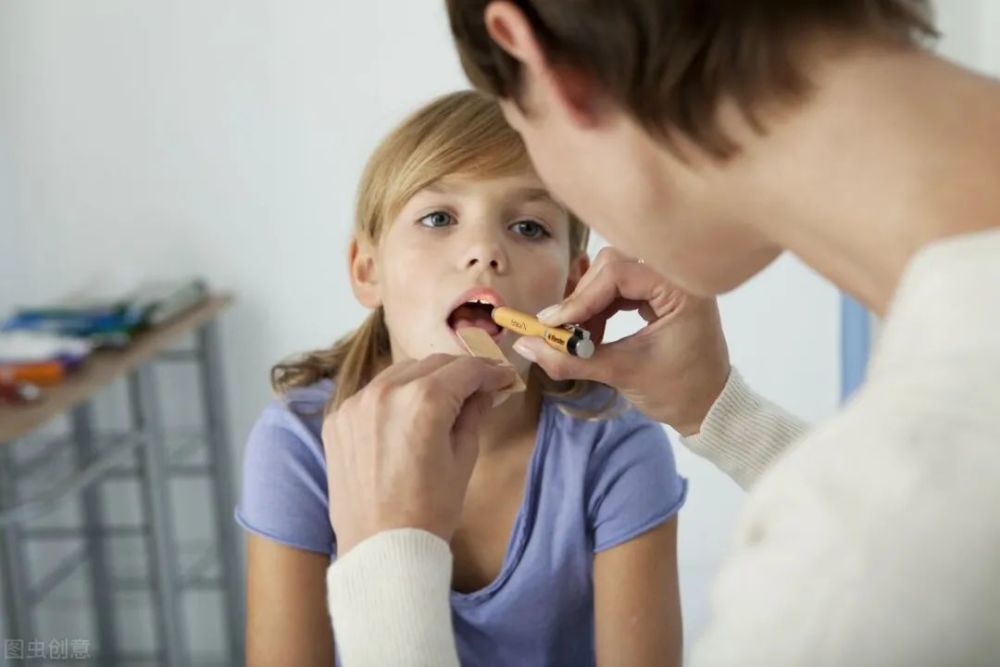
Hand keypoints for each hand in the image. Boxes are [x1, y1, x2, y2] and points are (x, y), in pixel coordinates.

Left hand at [322, 354, 515, 554]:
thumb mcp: (464, 459)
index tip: (502, 378)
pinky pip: (371, 395)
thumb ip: (473, 414)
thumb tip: (481, 391)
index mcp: (424, 400)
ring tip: (440, 402)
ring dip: (423, 381)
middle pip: (431, 364)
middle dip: (458, 373)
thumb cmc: (430, 510)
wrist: (382, 549)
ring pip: (398, 374)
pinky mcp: (337, 420)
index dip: (489, 371)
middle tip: (477, 389)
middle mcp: (385, 391)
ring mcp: (355, 404)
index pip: (465, 369)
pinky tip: (405, 419)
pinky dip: (392, 399)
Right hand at [513, 247, 729, 435]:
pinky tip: (591, 334)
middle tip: (562, 330)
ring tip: (577, 338)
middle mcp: (678, 279)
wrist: (710, 409)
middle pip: (613, 266)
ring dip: (588, 304)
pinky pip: (620, 289)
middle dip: (583, 298)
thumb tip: (524, 346)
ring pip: (612, 276)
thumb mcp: (622, 374)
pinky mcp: (661, 296)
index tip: (553, 324)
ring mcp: (669, 285)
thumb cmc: (679, 392)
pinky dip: (600, 309)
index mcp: (682, 290)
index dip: (581, 298)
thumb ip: (571, 359)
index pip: (619, 274)